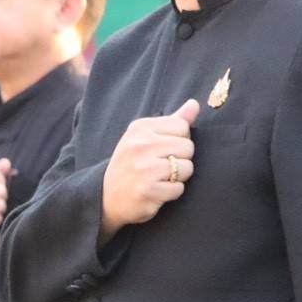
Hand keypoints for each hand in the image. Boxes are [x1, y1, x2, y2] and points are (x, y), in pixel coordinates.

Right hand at [100, 100, 198, 235]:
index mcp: (140, 127)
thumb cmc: (131, 164)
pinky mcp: (147, 190)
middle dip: (180, 159)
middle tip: (161, 167)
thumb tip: (195, 104)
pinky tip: (156, 191)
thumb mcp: (145, 137)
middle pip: (188, 147)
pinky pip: (179, 188)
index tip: (162, 149)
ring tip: (159, 179)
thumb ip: (173, 120)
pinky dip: (171, 193)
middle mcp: (140, 144)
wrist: (107, 197)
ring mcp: (143, 168)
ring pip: (187, 168)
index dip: (179, 140)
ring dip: (178, 177)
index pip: (182, 126)